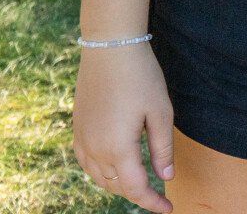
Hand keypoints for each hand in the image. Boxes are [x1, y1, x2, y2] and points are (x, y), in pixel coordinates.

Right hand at [73, 43, 174, 212]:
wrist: (109, 49)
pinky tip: (115, 168)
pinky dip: (102, 173)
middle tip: (160, 194)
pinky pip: (87, 164)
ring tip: (141, 182)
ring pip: (100, 178)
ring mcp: (83, 141)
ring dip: (120, 185)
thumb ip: (162, 148)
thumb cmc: (141, 78)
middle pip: (117, 186)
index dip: (153, 202)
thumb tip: (166, 177)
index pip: (136, 189)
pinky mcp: (77, 130)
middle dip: (139, 193)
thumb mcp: (161, 112)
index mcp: (118, 148)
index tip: (168, 209)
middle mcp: (95, 150)